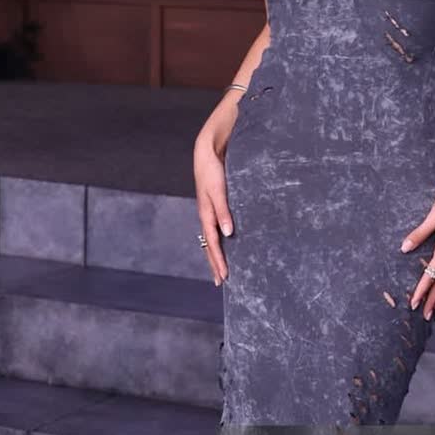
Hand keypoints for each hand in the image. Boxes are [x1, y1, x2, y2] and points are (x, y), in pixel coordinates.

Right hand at [194, 128, 234, 284]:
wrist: (207, 152)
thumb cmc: (213, 170)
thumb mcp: (218, 191)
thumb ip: (223, 212)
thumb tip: (228, 234)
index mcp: (206, 215)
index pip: (213, 244)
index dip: (219, 261)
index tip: (224, 277)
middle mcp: (207, 216)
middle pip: (210, 246)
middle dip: (215, 264)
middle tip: (221, 283)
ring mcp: (210, 212)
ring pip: (212, 239)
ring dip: (216, 255)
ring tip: (221, 270)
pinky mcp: (214, 206)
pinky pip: (215, 230)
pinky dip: (219, 242)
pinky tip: (224, 245)